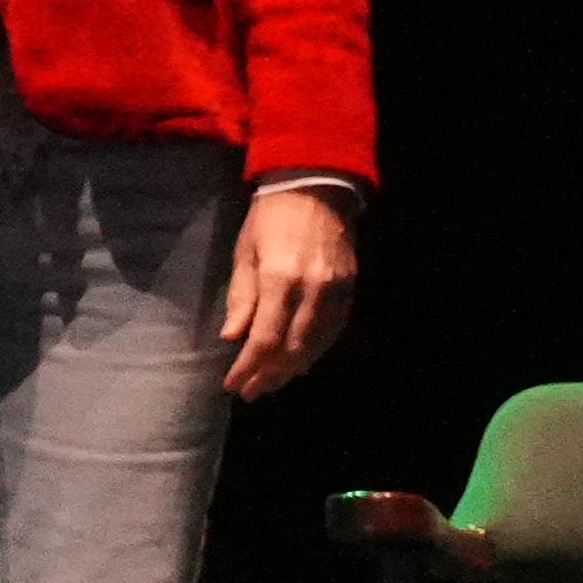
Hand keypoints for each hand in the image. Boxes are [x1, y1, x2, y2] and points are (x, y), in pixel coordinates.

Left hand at [220, 186, 357, 398]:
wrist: (316, 189)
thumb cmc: (269, 219)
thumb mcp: (244, 253)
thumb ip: (241, 298)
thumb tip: (232, 338)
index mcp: (279, 278)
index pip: (265, 337)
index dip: (249, 366)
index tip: (232, 384)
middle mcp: (312, 288)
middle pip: (293, 347)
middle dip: (270, 374)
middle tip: (251, 393)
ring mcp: (336, 288)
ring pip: (318, 342)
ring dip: (294, 368)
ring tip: (272, 384)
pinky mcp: (350, 286)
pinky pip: (334, 328)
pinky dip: (317, 350)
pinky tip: (301, 363)